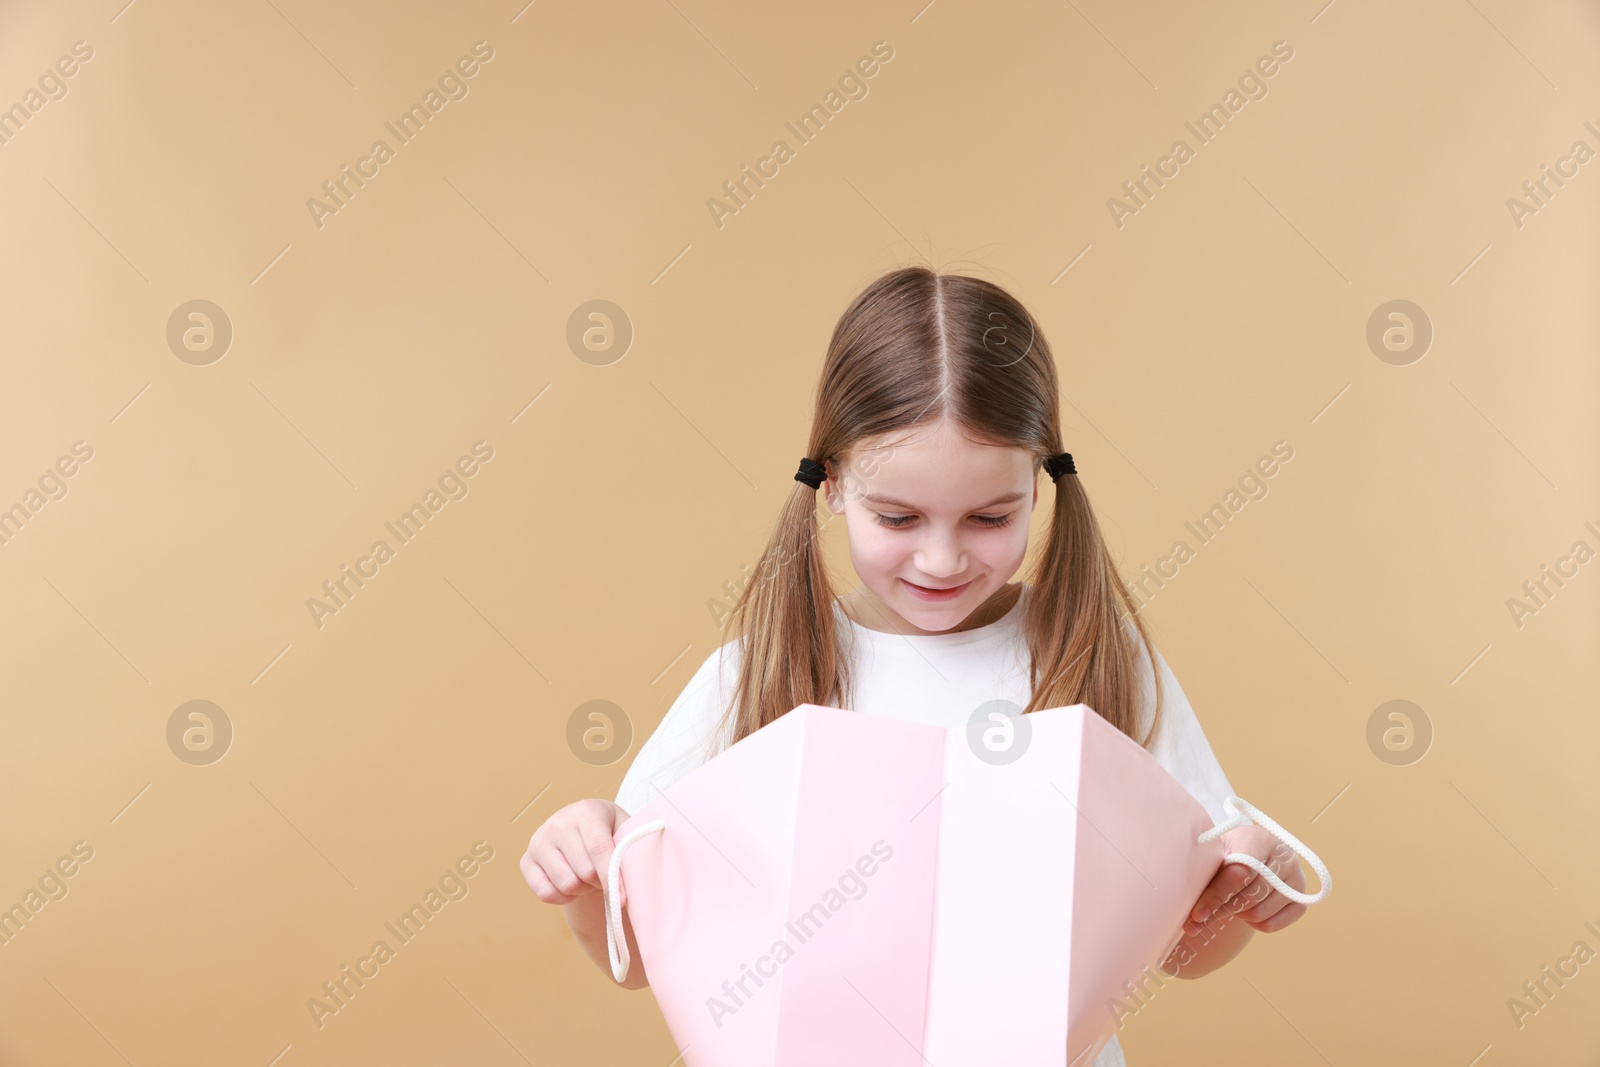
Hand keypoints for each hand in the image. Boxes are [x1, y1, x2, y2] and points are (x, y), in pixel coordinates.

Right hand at [521, 798, 631, 908]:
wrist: (584, 833)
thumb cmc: (611, 835)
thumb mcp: (625, 833)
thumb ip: (631, 851)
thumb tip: (635, 880)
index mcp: (586, 811)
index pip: (599, 849)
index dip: (612, 878)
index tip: (623, 900)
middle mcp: (558, 822)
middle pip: (584, 871)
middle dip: (599, 882)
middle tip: (604, 876)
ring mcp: (538, 840)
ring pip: (565, 884)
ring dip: (581, 889)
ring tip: (587, 876)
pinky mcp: (526, 860)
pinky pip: (545, 893)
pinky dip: (562, 897)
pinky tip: (571, 883)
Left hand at [1182, 824, 1306, 935]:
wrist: (1251, 856)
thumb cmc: (1225, 854)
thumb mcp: (1215, 853)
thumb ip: (1203, 873)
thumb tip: (1192, 917)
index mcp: (1259, 838)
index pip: (1240, 872)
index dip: (1216, 895)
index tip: (1196, 914)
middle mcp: (1285, 856)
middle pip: (1251, 895)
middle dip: (1224, 908)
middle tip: (1206, 912)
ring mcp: (1297, 879)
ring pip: (1260, 913)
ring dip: (1238, 914)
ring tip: (1230, 901)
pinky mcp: (1302, 900)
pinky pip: (1272, 925)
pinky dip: (1253, 923)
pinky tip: (1246, 909)